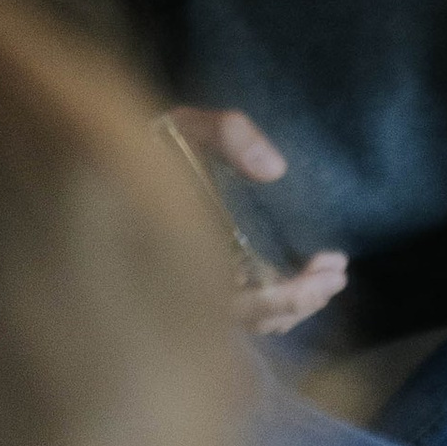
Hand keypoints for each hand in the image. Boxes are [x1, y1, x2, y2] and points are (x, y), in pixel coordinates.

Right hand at [159, 107, 348, 338]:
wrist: (109, 154)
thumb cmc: (150, 142)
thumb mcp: (183, 127)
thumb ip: (226, 135)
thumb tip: (275, 169)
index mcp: (175, 256)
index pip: (234, 302)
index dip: (281, 299)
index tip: (321, 278)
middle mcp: (182, 283)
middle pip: (248, 319)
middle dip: (299, 302)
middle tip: (336, 276)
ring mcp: (193, 285)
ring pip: (248, 318)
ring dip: (295, 304)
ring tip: (333, 275)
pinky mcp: (204, 279)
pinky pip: (243, 308)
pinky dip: (279, 299)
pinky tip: (308, 277)